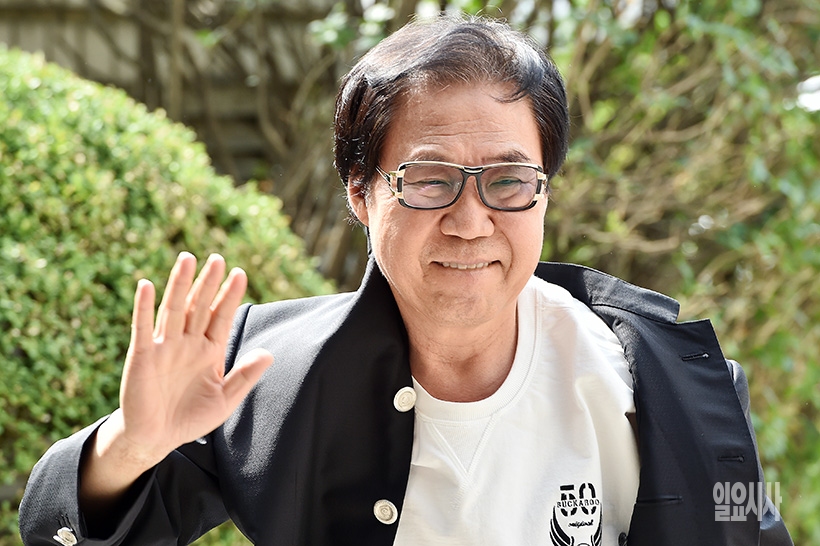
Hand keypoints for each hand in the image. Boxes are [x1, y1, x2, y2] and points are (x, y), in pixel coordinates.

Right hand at [111, 252, 272, 465]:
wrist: (157, 438)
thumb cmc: (191, 417)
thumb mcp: (225, 399)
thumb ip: (245, 376)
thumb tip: (269, 353)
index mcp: (209, 350)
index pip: (221, 316)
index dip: (230, 296)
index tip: (240, 273)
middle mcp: (187, 343)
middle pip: (199, 306)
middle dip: (208, 282)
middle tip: (217, 258)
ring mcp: (164, 347)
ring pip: (174, 309)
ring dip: (180, 284)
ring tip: (187, 258)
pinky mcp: (143, 356)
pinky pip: (143, 327)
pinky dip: (143, 306)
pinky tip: (146, 285)